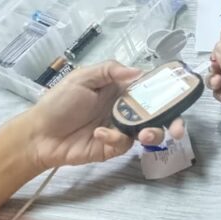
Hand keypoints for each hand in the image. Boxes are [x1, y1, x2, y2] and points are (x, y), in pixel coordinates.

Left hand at [24, 60, 184, 170]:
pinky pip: (124, 144)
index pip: (150, 88)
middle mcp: (125, 108)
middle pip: (157, 114)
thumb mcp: (82, 77)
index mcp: (120, 88)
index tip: (181, 95)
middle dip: (173, 121)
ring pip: (148, 132)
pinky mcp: (112, 148)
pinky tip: (99, 134)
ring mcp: (120, 129)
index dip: (167, 91)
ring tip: (145, 135)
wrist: (39, 134)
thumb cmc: (59, 102)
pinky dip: (115, 139)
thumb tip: (139, 72)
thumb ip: (110, 71)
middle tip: (178, 129)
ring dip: (153, 133)